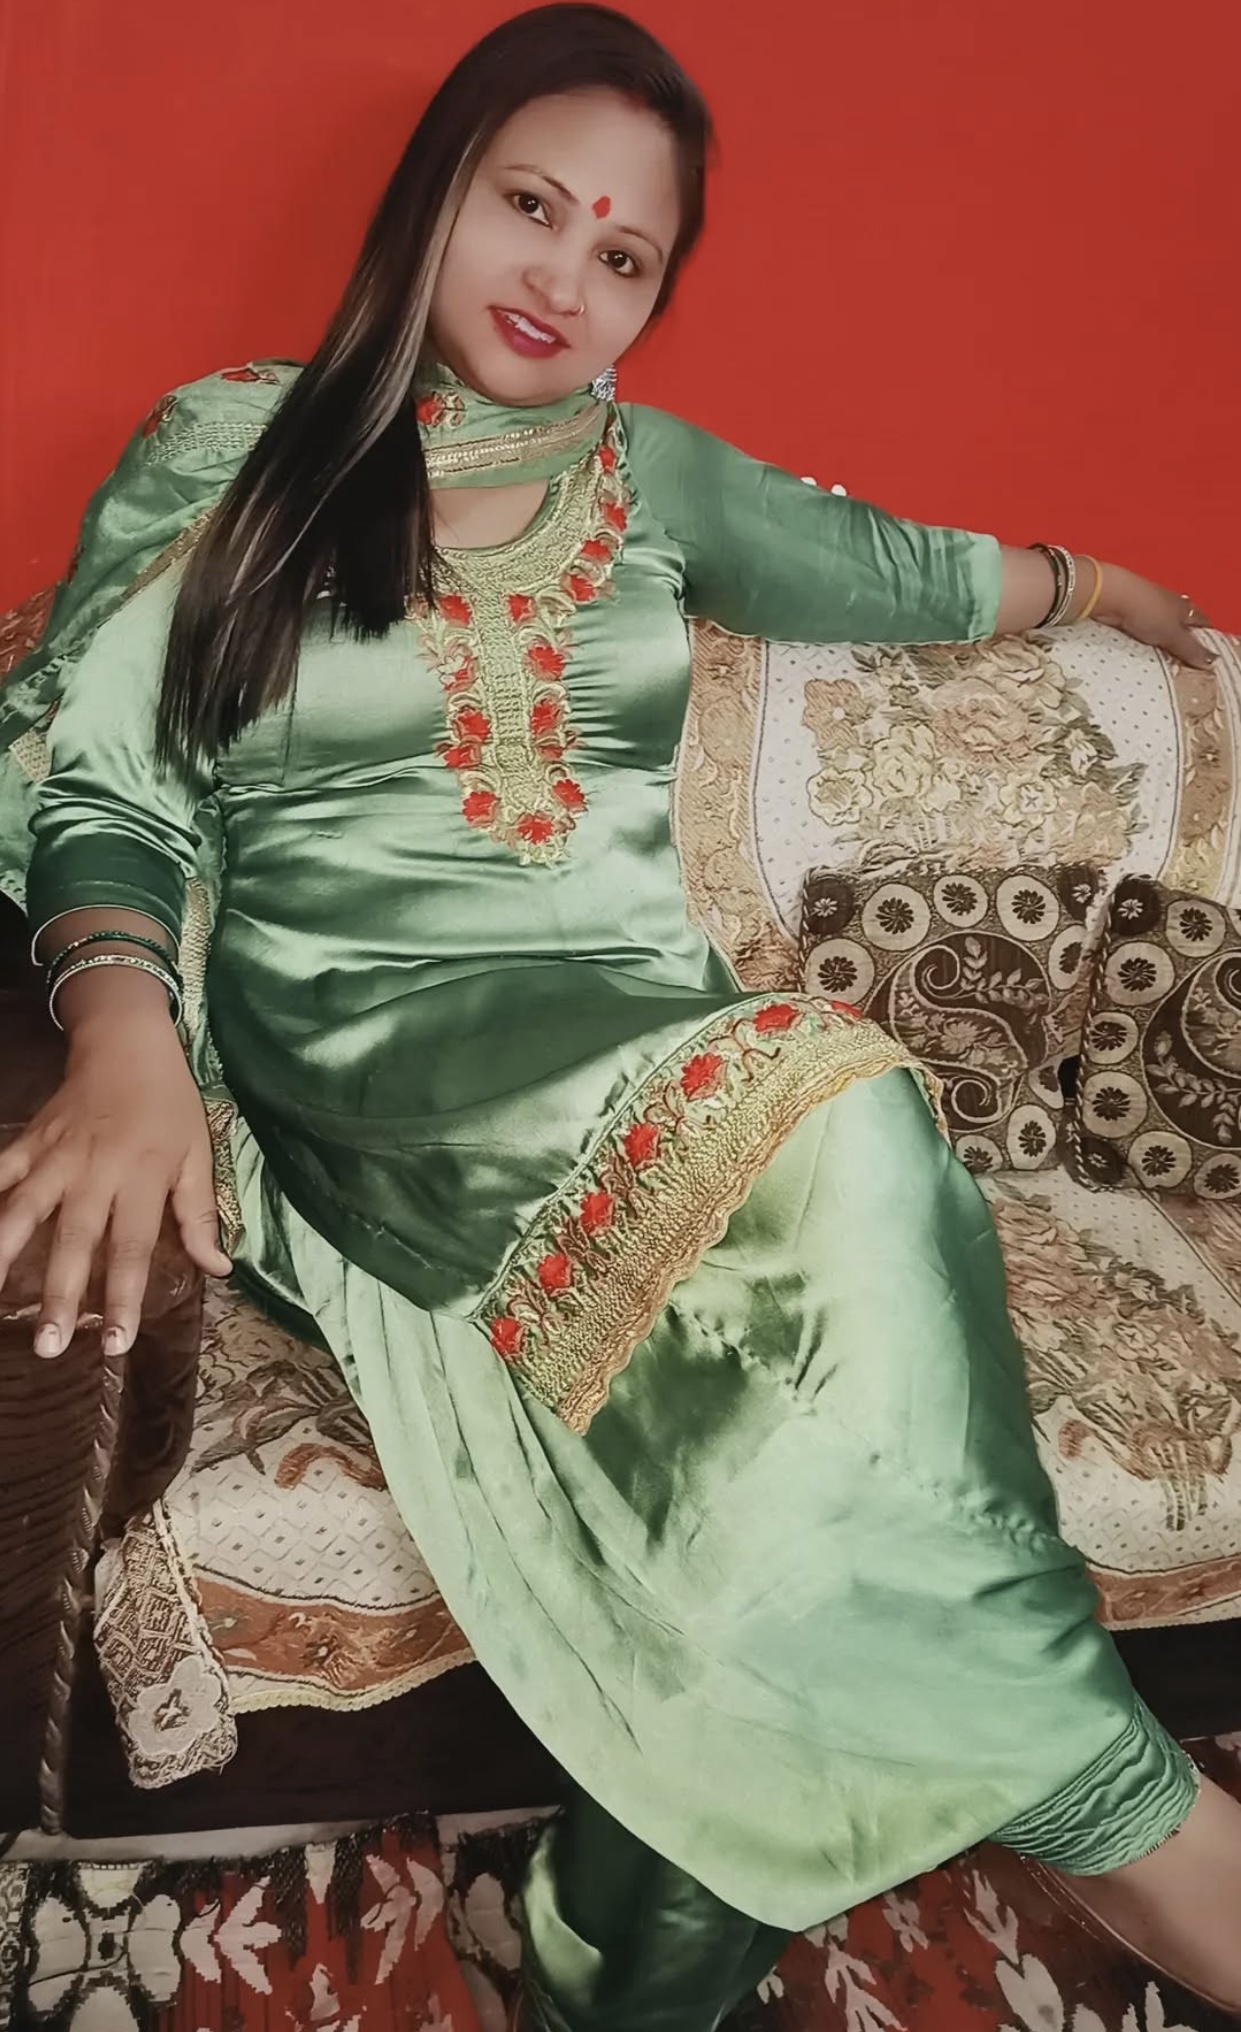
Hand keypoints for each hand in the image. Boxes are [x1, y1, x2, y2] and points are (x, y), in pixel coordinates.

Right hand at [0, 1015, 230, 1359]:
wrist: (126, 1042)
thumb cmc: (169, 1103)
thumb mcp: (198, 1154)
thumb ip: (201, 1213)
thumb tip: (219, 1267)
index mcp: (142, 1178)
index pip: (132, 1248)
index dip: (123, 1297)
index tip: (115, 1342)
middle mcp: (95, 1172)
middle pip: (74, 1240)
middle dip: (59, 1295)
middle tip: (48, 1345)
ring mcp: (56, 1156)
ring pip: (25, 1211)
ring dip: (4, 1256)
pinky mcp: (30, 1141)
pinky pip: (0, 1173)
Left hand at [1093, 564, 1215, 672]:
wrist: (1111, 597)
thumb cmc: (1146, 610)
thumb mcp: (1172, 634)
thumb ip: (1190, 648)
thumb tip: (1211, 661)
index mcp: (1184, 607)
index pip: (1202, 622)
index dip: (1207, 637)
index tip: (1209, 656)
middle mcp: (1168, 606)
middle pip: (1181, 628)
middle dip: (1183, 645)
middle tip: (1186, 668)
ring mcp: (1147, 611)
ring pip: (1160, 633)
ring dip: (1162, 647)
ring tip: (1164, 667)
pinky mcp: (1128, 617)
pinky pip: (1141, 636)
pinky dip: (1144, 645)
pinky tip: (1142, 657)